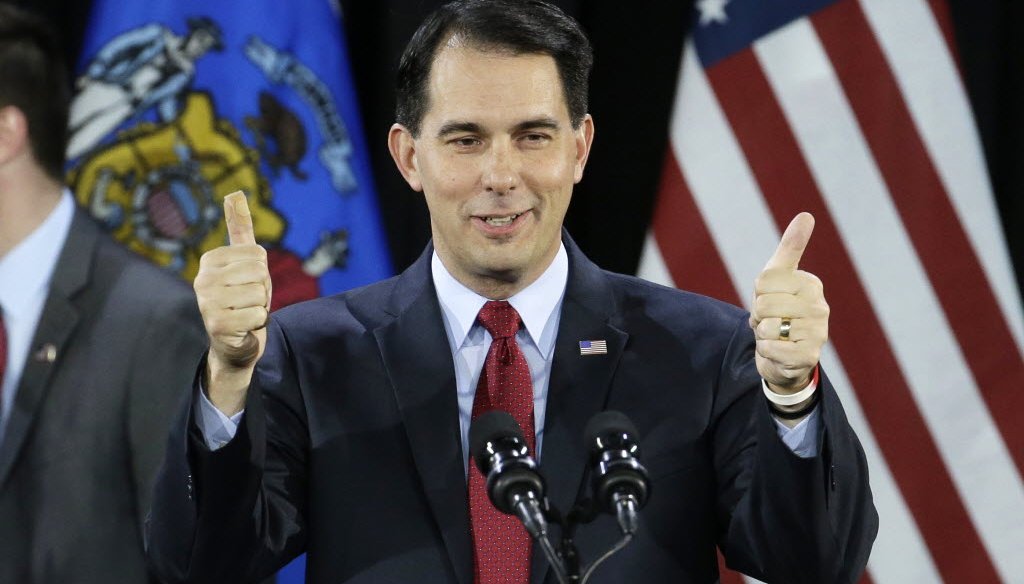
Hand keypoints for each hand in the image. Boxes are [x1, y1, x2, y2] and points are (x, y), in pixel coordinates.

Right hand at [193, 192, 271, 413]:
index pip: (258, 254)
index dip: (262, 272)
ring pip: (259, 294)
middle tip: (248, 302)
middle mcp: (202, 279)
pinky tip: (244, 328)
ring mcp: (206, 302)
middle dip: (262, 290)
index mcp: (210, 260)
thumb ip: (240, 228)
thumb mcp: (244, 262)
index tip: (248, 283)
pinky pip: (258, 315)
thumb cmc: (242, 298)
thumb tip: (235, 194)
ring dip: (260, 308)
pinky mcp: (216, 325)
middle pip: (259, 273)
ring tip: (246, 313)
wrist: (234, 343)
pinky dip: (258, 324)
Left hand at [749, 213, 828, 393]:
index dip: (758, 294)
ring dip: (762, 335)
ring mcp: (818, 333)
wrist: (783, 356)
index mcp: (811, 284)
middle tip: (770, 321)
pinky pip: (771, 349)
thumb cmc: (778, 311)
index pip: (763, 281)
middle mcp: (820, 307)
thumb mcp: (777, 278)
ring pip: (767, 327)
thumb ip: (790, 247)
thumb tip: (807, 215)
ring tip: (775, 336)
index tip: (769, 300)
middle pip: (764, 304)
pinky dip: (766, 352)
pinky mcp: (809, 357)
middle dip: (759, 316)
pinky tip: (778, 351)